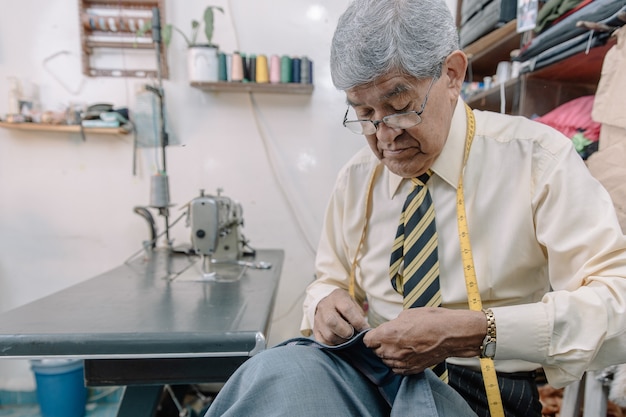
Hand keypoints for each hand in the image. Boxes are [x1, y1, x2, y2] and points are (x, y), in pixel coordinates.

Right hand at [313, 288, 369, 344]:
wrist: (327, 304)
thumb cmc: (344, 305)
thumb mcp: (353, 303)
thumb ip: (358, 315)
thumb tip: (364, 330)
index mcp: (337, 297)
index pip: (346, 309)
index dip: (357, 321)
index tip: (365, 329)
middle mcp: (325, 307)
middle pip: (332, 322)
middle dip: (346, 332)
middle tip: (353, 334)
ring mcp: (318, 319)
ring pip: (328, 335)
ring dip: (341, 340)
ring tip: (347, 338)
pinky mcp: (315, 330)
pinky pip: (323, 342)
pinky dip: (333, 344)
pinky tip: (339, 340)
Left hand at [363, 307, 484, 374]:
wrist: (451, 334)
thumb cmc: (431, 320)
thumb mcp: (407, 314)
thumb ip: (393, 324)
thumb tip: (389, 329)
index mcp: (387, 334)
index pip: (366, 341)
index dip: (371, 337)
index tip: (376, 334)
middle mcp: (392, 350)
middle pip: (375, 352)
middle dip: (380, 345)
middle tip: (391, 338)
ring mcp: (401, 362)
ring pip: (386, 361)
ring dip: (389, 354)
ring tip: (401, 345)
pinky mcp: (411, 369)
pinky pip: (397, 369)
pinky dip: (399, 363)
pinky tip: (407, 354)